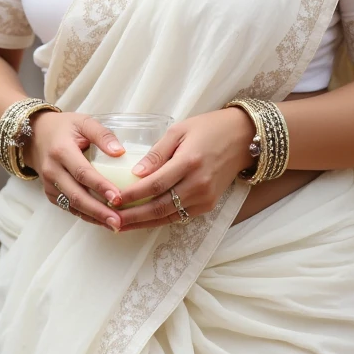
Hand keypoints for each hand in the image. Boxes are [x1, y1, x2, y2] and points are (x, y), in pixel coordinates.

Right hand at [25, 111, 127, 230]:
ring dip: (94, 217)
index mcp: (61, 151)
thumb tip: (120, 152)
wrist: (36, 136)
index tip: (118, 197)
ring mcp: (49, 184)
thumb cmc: (64, 128)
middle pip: (76, 195)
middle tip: (118, 220)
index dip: (100, 186)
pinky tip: (102, 220)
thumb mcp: (83, 122)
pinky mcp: (50, 193)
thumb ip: (102, 134)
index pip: (82, 172)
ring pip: (72, 206)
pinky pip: (69, 207)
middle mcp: (52, 170)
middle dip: (98, 210)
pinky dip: (86, 215)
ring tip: (115, 225)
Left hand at [114, 107, 255, 231]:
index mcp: (189, 162)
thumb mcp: (179, 131)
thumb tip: (135, 174)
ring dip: (143, 222)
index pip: (154, 185)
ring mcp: (205, 198)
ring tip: (121, 224)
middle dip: (133, 216)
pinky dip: (160, 220)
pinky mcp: (209, 205)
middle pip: (159, 207)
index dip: (132, 195)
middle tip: (111, 219)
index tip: (112, 199)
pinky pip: (179, 216)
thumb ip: (157, 154)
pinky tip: (143, 220)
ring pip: (168, 216)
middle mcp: (199, 184)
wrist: (242, 138)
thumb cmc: (208, 128)